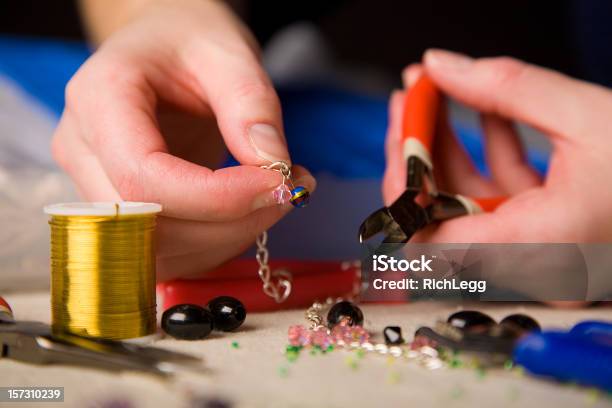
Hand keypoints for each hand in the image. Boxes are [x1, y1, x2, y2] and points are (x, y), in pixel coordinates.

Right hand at [52, 0, 314, 279]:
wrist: (162, 50)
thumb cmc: (187, 42)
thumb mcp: (227, 52)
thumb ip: (250, 104)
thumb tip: (272, 167)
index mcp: (99, 99)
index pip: (143, 176)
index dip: (216, 196)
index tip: (277, 183)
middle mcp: (83, 150)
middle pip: (148, 225)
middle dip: (230, 223)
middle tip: (289, 191)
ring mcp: (95, 186)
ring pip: (157, 252)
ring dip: (228, 239)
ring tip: (275, 196)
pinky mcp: (122, 212)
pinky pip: (167, 253)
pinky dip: (217, 244)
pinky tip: (249, 212)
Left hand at [384, 49, 611, 241]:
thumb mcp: (587, 117)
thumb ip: (509, 89)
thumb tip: (441, 66)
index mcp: (538, 247)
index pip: (430, 233)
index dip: (403, 181)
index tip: (402, 124)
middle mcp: (529, 264)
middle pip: (438, 216)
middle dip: (418, 152)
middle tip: (412, 97)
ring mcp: (536, 253)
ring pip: (465, 204)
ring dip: (446, 148)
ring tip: (436, 92)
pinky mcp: (546, 235)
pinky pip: (498, 198)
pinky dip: (487, 156)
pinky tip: (485, 111)